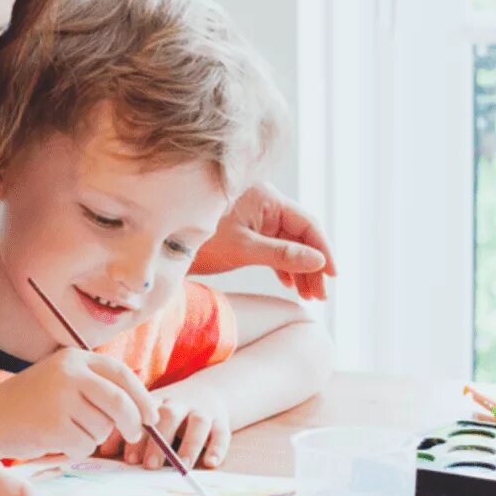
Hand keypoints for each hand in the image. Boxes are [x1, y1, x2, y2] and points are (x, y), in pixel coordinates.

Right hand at [0, 348, 158, 459]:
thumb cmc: (31, 404)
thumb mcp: (62, 381)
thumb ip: (97, 387)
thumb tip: (144, 410)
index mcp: (74, 358)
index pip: (121, 374)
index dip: (142, 396)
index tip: (152, 415)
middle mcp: (70, 373)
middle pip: (119, 402)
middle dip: (132, 422)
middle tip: (135, 435)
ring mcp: (61, 398)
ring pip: (102, 428)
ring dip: (93, 438)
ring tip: (66, 431)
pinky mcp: (53, 425)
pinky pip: (84, 446)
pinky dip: (76, 451)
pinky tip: (56, 442)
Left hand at [95, 383, 232, 469]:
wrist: (209, 391)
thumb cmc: (169, 411)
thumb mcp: (148, 414)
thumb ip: (126, 431)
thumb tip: (100, 451)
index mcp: (156, 402)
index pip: (143, 414)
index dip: (135, 436)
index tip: (127, 458)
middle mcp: (180, 403)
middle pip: (170, 415)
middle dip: (159, 441)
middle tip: (150, 465)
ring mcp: (202, 411)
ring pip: (198, 423)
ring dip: (190, 445)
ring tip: (182, 466)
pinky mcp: (221, 421)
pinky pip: (222, 433)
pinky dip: (218, 448)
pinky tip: (210, 463)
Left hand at [191, 183, 336, 299]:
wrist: (162, 242)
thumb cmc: (200, 240)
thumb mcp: (243, 249)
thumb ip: (282, 254)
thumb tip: (320, 261)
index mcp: (267, 199)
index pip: (308, 224)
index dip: (324, 250)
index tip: (333, 276)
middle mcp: (264, 203)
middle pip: (300, 235)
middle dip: (312, 265)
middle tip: (320, 296)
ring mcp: (254, 216)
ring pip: (287, 243)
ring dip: (299, 268)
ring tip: (307, 295)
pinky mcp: (244, 229)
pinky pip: (272, 246)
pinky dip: (282, 265)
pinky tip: (288, 283)